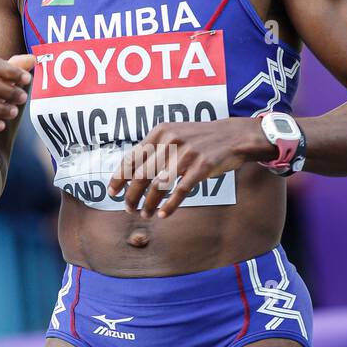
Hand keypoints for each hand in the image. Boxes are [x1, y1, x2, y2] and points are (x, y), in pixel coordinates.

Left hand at [108, 117, 267, 217]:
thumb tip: (130, 172)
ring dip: (149, 203)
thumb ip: (154, 150)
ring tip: (145, 214)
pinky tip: (163, 214)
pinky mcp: (202, 166)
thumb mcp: (174, 135)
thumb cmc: (200, 140)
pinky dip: (170, 205)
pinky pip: (181, 190)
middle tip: (128, 208)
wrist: (233, 135)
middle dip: (132, 195)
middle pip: (142, 174)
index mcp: (160, 132)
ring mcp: (187, 153)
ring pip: (159, 184)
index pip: (132, 158)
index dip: (119, 177)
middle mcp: (171, 140)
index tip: (112, 192)